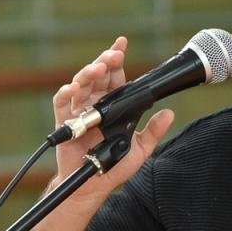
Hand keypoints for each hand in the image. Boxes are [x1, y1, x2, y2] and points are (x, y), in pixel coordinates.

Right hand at [51, 36, 174, 194]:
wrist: (92, 186)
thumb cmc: (113, 167)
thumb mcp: (139, 150)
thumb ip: (153, 132)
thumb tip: (170, 114)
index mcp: (112, 105)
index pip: (115, 77)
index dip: (117, 60)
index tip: (122, 44)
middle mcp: (94, 104)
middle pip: (97, 75)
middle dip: (105, 61)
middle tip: (114, 56)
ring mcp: (78, 111)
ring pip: (80, 83)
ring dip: (88, 73)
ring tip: (98, 68)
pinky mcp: (64, 122)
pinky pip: (62, 103)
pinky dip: (66, 93)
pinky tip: (73, 89)